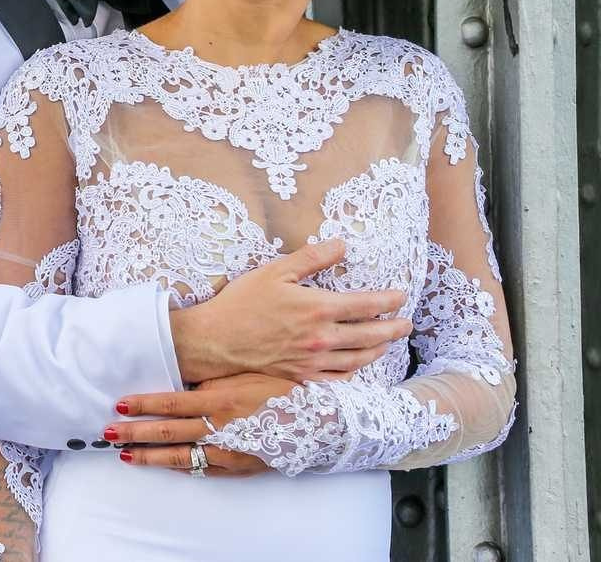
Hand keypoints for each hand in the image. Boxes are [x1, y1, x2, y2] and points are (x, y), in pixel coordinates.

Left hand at [104, 373, 292, 476]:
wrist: (319, 420)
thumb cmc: (282, 388)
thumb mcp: (244, 373)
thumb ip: (211, 379)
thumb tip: (181, 380)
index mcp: (219, 399)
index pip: (169, 402)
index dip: (143, 404)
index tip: (120, 403)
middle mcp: (219, 427)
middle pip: (167, 432)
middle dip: (134, 432)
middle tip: (108, 432)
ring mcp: (228, 451)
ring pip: (180, 456)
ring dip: (150, 456)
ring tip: (125, 454)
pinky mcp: (238, 467)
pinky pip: (203, 469)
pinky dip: (181, 467)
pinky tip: (164, 465)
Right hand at [168, 238, 411, 381]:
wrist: (216, 339)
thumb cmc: (242, 302)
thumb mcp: (275, 271)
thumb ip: (312, 258)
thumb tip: (342, 245)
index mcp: (318, 308)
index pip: (366, 305)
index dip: (389, 300)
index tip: (402, 296)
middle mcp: (322, 337)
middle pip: (371, 335)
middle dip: (393, 328)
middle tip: (407, 324)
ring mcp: (314, 360)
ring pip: (359, 358)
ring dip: (379, 350)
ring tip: (387, 343)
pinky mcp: (302, 376)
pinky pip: (338, 377)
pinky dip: (354, 371)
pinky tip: (357, 365)